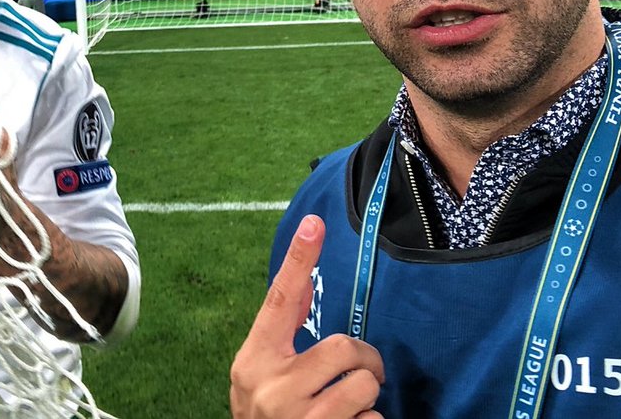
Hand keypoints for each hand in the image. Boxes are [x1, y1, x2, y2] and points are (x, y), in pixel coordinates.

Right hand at [230, 215, 384, 418]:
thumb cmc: (267, 418)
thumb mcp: (262, 377)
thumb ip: (282, 335)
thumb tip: (301, 281)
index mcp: (253, 361)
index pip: (278, 300)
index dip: (299, 260)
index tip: (315, 222)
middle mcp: (271, 387)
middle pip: (344, 347)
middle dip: (364, 362)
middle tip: (360, 376)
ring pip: (365, 385)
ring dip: (368, 400)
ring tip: (347, 412)